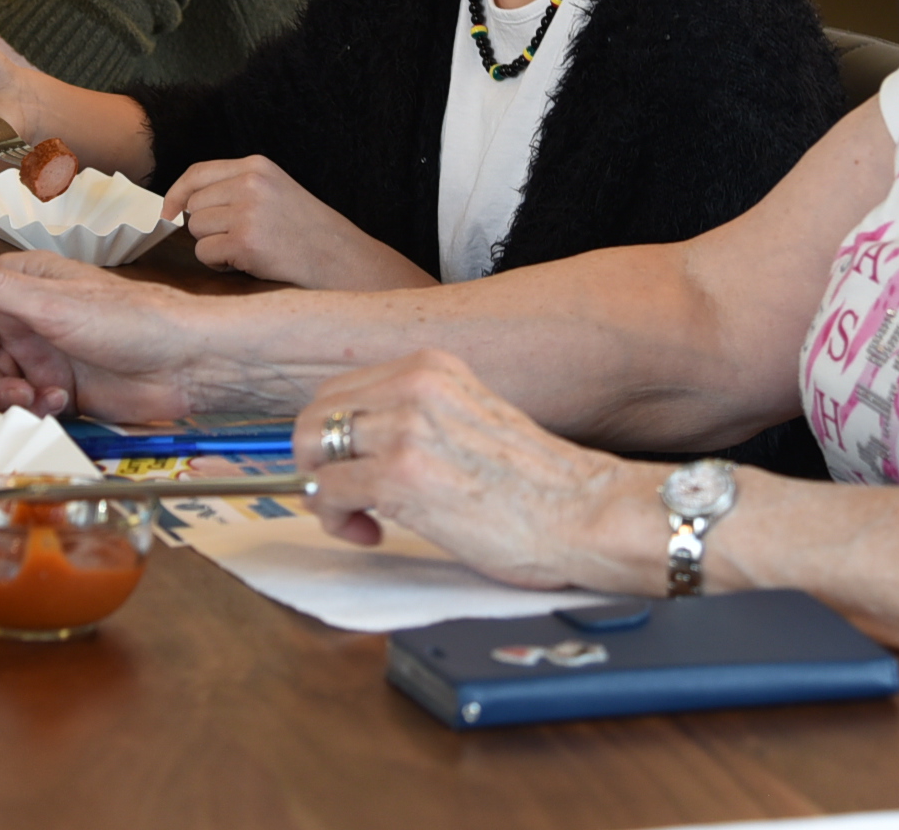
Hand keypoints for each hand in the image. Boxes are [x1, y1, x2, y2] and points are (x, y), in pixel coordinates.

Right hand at [0, 252, 197, 423]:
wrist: (186, 363)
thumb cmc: (133, 319)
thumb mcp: (53, 304)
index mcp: (15, 282)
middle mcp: (19, 316)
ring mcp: (35, 353)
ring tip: (29, 398)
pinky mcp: (52, 387)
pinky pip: (14, 403)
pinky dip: (26, 407)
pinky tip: (57, 402)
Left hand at [162, 155, 434, 290]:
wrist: (342, 259)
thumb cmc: (308, 232)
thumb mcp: (275, 192)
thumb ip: (236, 188)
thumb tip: (183, 205)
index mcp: (257, 166)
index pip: (197, 172)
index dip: (177, 194)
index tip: (168, 212)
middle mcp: (250, 183)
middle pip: (193, 205)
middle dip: (206, 227)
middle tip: (237, 239)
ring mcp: (248, 211)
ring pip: (196, 230)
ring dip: (213, 246)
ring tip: (247, 250)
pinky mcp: (246, 241)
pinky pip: (206, 252)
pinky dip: (219, 264)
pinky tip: (247, 263)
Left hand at [294, 351, 657, 591]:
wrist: (585, 512)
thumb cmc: (540, 484)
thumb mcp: (471, 417)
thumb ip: (419, 417)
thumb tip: (364, 443)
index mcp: (431, 366)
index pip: (342, 387)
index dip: (333, 433)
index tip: (347, 464)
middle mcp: (413, 385)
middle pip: (316, 412)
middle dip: (318, 460)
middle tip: (345, 496)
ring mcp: (403, 427)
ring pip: (312, 449)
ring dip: (325, 493)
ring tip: (360, 517)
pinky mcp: (399, 475)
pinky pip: (327, 492)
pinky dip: (336, 519)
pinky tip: (372, 532)